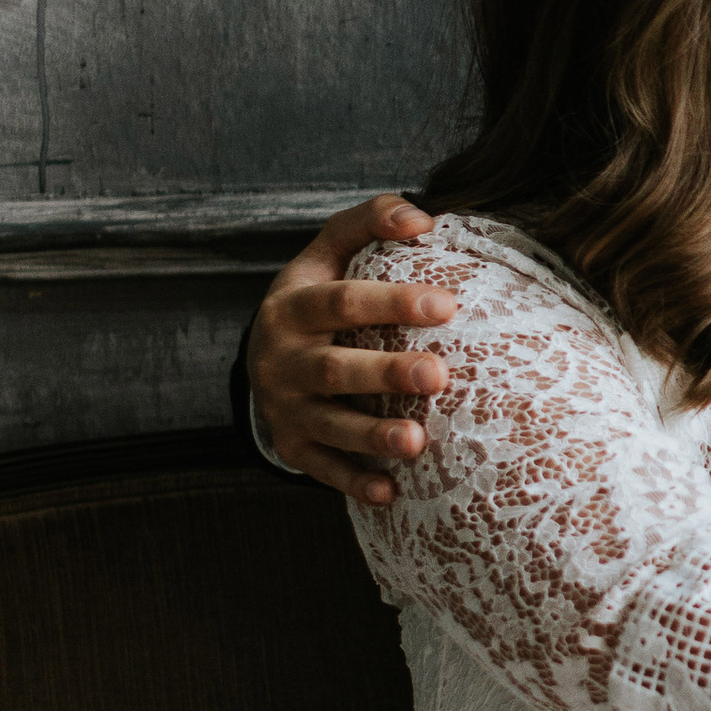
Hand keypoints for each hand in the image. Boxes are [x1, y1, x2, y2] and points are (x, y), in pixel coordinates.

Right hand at [247, 196, 457, 506]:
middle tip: (439, 373)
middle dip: (386, 372)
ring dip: (372, 435)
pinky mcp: (293, 444)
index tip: (447, 305)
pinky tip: (389, 492)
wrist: (263, 353)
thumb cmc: (317, 298)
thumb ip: (369, 223)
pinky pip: (322, 469)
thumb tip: (422, 218)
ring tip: (417, 441)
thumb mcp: (329, 254)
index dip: (392, 301)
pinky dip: (353, 482)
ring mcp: (285, 406)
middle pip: (334, 368)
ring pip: (329, 424)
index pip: (342, 301)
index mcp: (293, 306)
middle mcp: (282, 358)